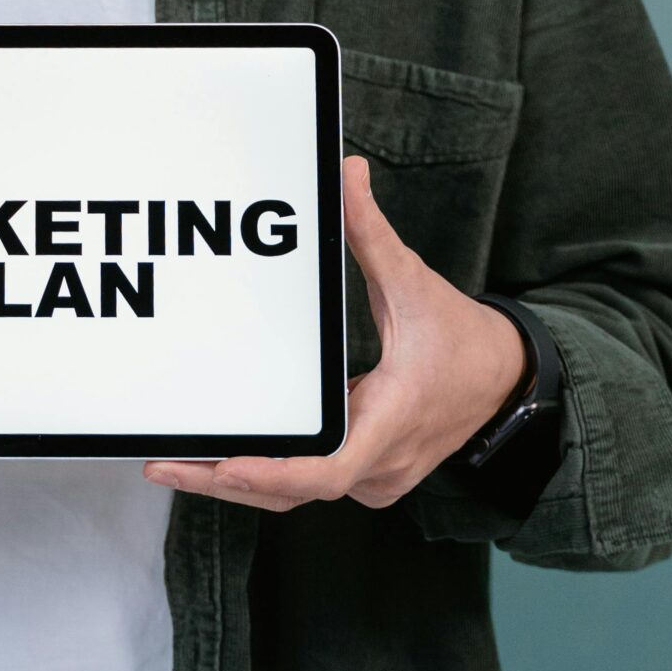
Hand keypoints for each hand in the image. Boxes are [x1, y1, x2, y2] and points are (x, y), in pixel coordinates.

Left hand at [142, 154, 529, 513]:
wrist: (508, 380)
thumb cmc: (463, 339)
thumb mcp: (415, 283)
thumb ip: (373, 234)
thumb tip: (348, 176)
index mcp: (392, 421)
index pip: (327, 470)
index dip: (273, 472)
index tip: (225, 465)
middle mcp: (380, 464)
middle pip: (292, 491)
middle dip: (223, 481)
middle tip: (163, 466)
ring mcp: (374, 478)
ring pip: (295, 494)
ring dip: (237, 483)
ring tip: (174, 466)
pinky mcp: (366, 476)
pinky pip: (308, 483)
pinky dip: (264, 474)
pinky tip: (218, 460)